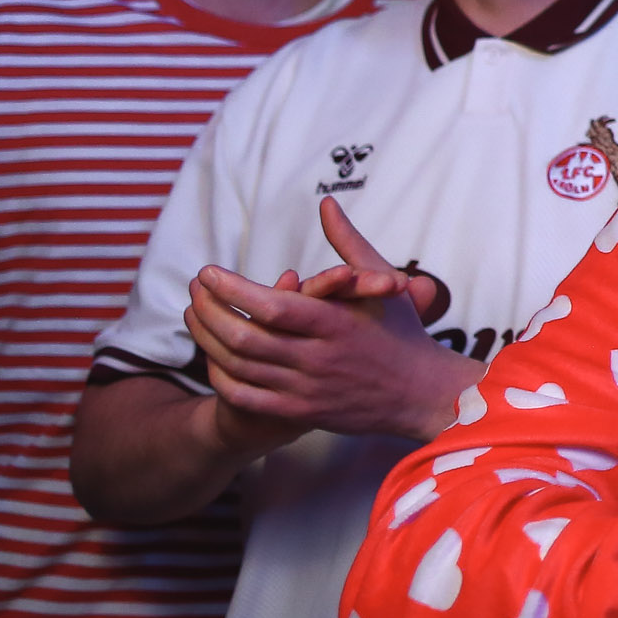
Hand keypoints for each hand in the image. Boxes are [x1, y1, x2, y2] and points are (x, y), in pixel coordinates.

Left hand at [184, 199, 474, 446]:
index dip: (232, 289)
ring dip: (207, 340)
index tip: (208, 272)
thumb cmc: (402, 332)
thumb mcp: (382, 282)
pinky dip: (222, 378)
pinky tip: (213, 357)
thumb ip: (348, 243)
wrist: (423, 394)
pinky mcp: (302, 413)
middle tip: (194, 290)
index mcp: (337, 323)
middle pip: (245, 338)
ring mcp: (309, 390)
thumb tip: (327, 204)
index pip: (272, 306)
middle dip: (209, 311)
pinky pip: (247, 399)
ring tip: (195, 315)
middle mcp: (319, 359)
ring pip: (239, 368)